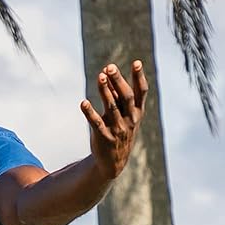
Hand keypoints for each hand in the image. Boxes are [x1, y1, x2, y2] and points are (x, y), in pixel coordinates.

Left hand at [80, 60, 147, 181]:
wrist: (113, 162)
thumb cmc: (119, 131)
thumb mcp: (123, 114)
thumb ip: (117, 95)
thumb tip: (106, 73)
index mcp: (137, 112)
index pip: (141, 92)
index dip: (139, 78)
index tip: (136, 62)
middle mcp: (130, 120)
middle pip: (126, 97)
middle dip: (118, 81)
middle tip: (110, 67)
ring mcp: (118, 129)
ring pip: (112, 108)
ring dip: (105, 92)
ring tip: (100, 77)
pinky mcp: (104, 138)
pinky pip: (97, 124)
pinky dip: (90, 113)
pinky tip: (83, 103)